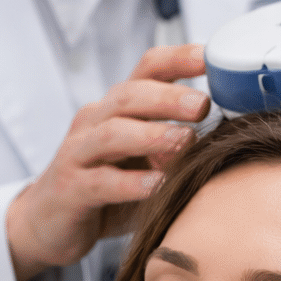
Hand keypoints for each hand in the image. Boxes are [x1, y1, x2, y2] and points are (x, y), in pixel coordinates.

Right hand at [6, 44, 211, 280]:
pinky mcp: (71, 189)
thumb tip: (230, 139)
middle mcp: (96, 122)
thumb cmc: (109, 188)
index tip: (209, 57)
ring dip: (150, 135)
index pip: (147, 71)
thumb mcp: (148, 162)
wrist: (50, 223)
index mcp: (119, 110)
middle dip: (167, 97)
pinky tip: (158, 184)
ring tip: (184, 140)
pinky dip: (131, 183)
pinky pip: (101, 182)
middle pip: (130, 97)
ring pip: (111, 134)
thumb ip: (179, 148)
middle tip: (202, 105)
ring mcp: (79, 154)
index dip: (176, 60)